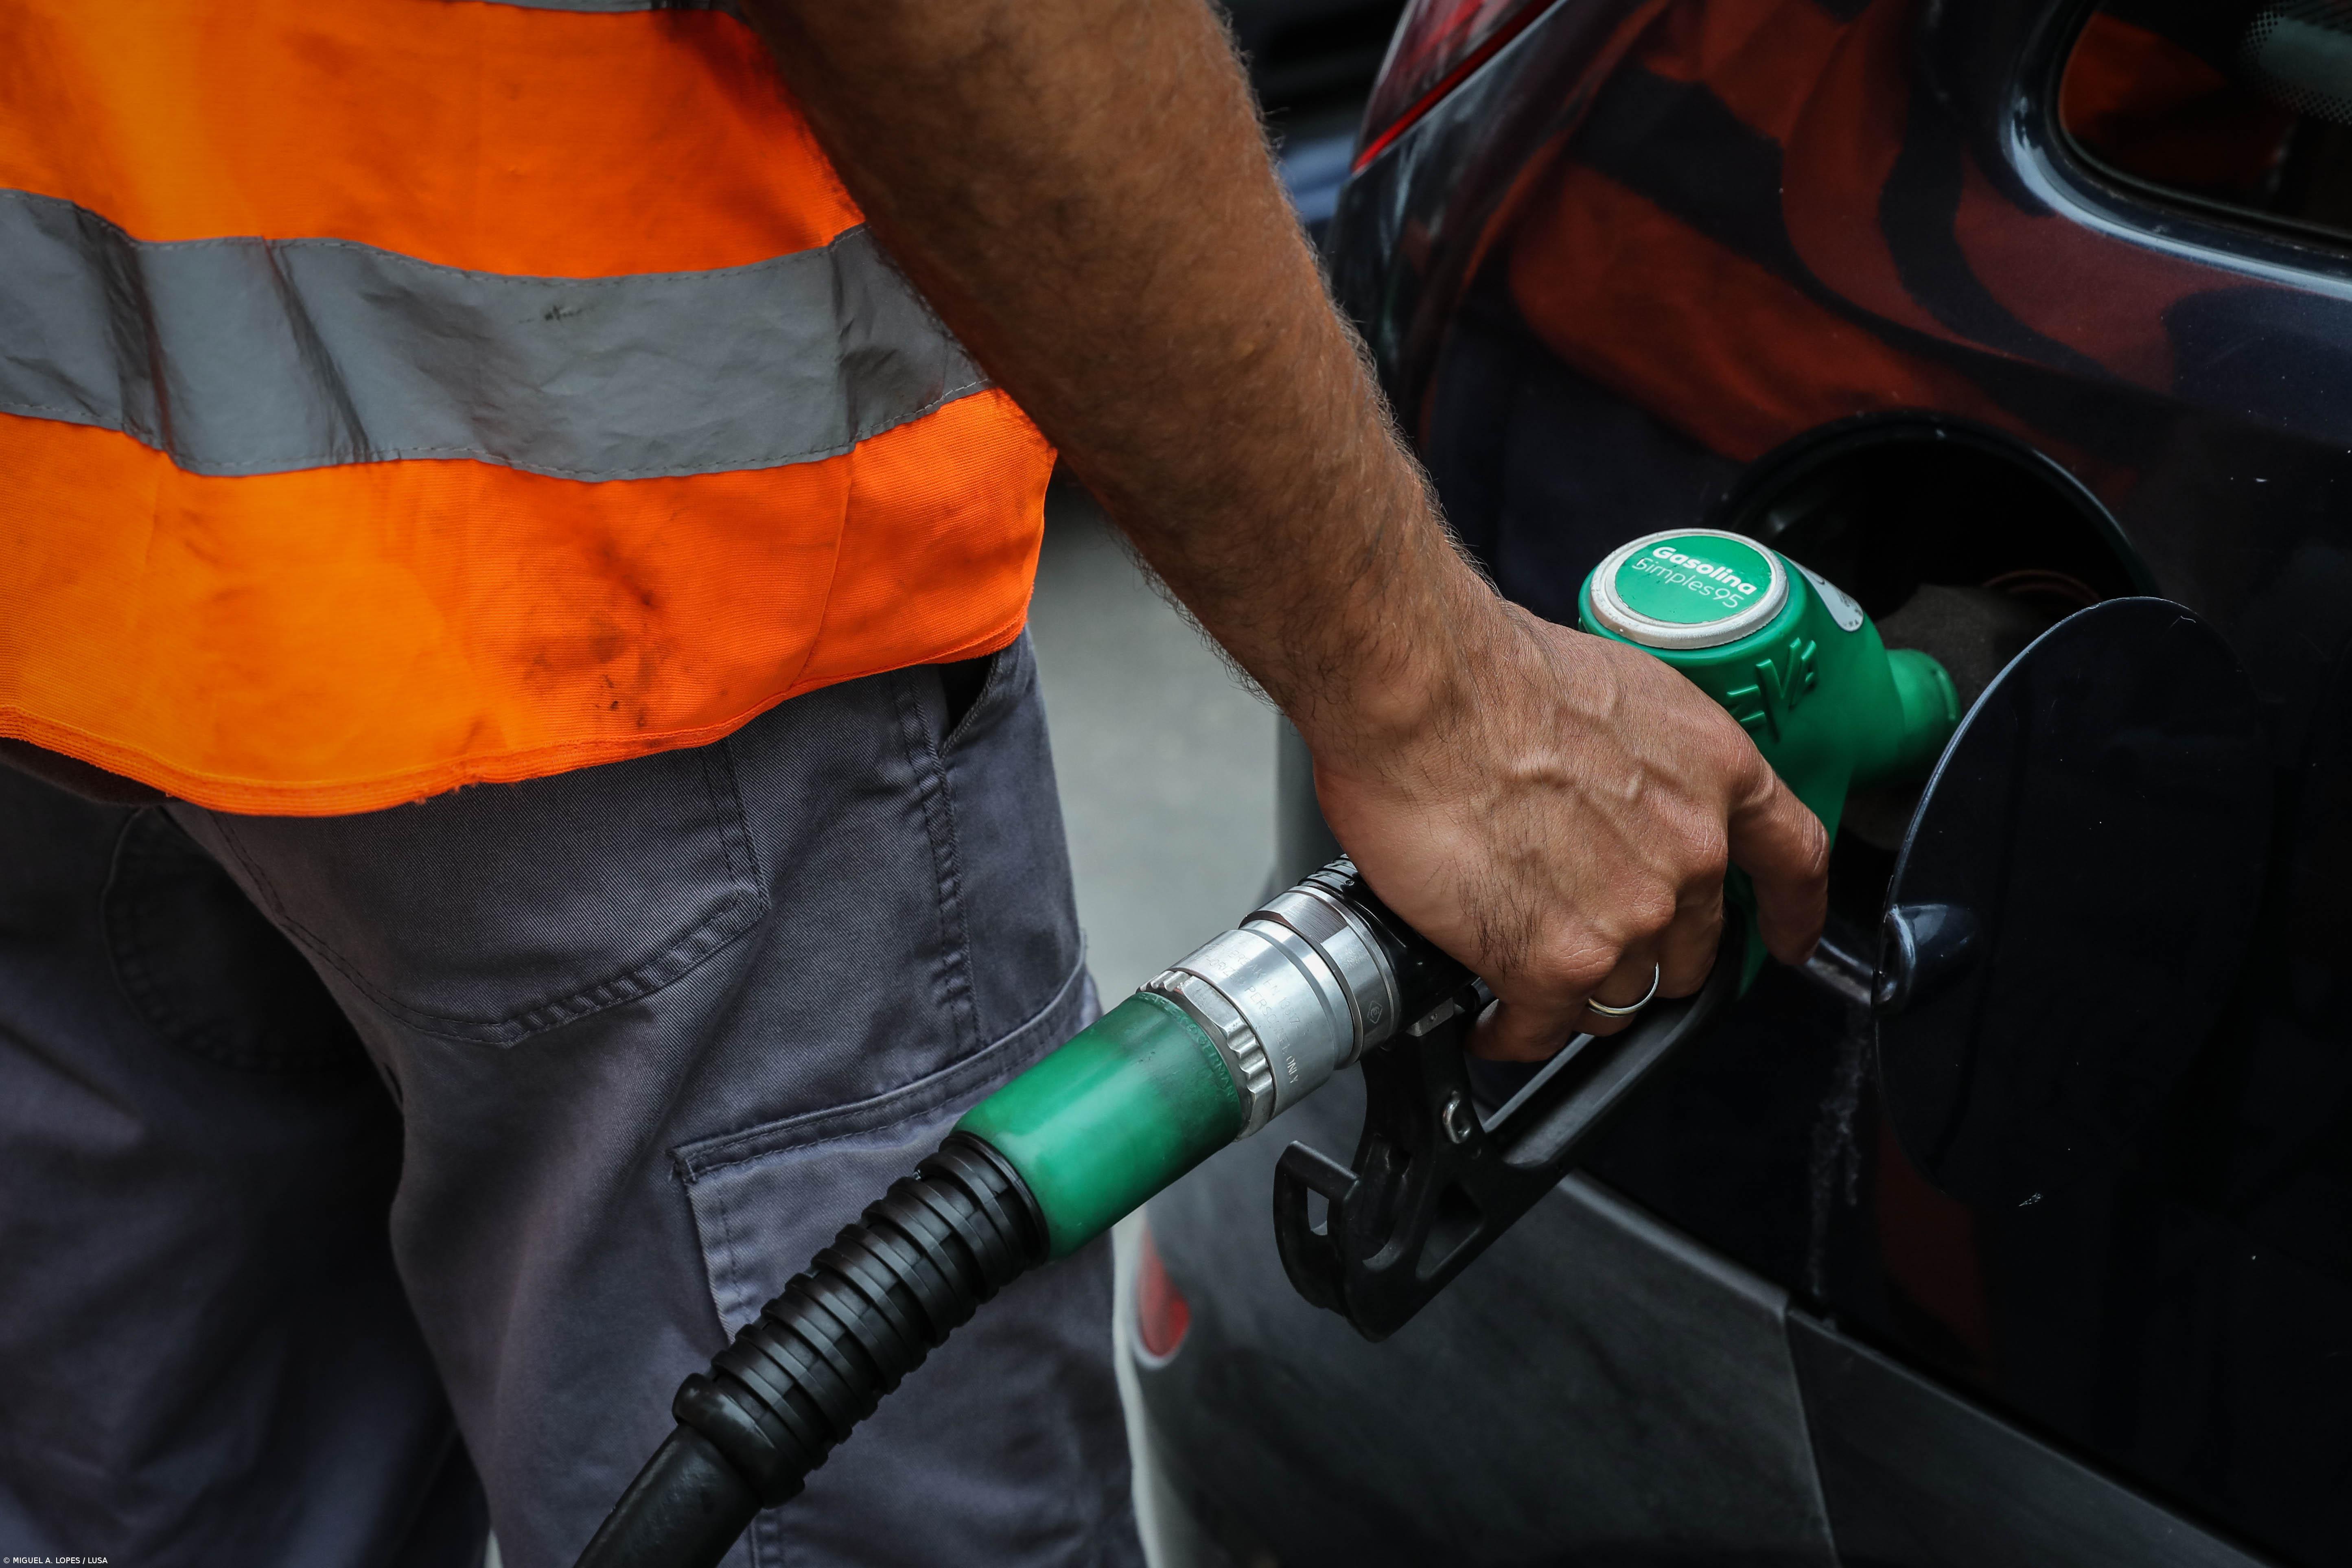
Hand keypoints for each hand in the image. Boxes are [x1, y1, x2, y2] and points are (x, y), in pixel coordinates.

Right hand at [1309, 602, 1827, 1061]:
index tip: (1786, 940)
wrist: (1422, 693)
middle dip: (1642, 955)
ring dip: (1573, 994)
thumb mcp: (1610, 691)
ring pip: (1617, 998)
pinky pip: (1542, 1030)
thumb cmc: (1488, 672)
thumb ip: (1635, 762)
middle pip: (1689, 949)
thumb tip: (1602, 790)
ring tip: (1519, 973)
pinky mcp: (1554, 964)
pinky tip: (1487, 1022)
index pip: (1791, 857)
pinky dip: (1512, 1034)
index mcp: (1713, 772)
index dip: (1791, 911)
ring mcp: (1629, 918)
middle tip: (1584, 941)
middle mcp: (1689, 853)